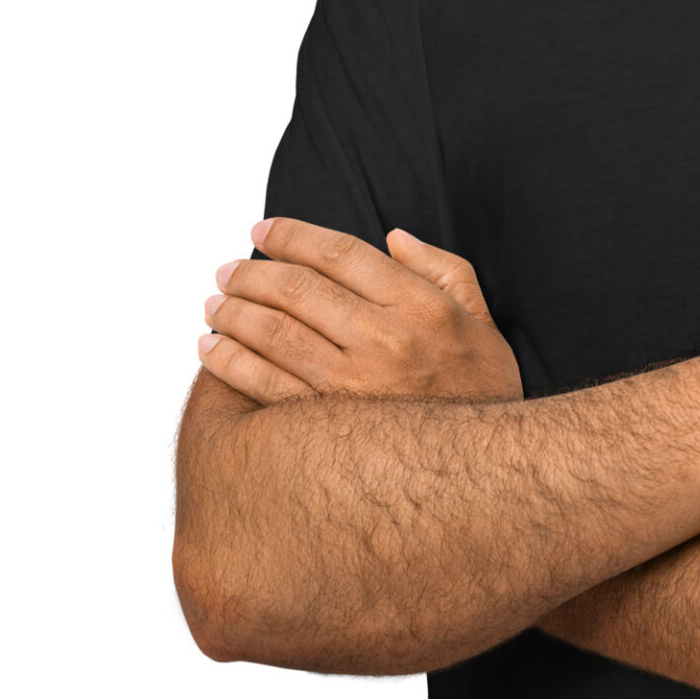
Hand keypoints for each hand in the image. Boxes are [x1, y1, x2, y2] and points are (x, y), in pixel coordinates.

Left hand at [198, 217, 523, 407]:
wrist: (486, 469)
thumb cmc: (481, 389)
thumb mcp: (481, 316)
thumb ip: (441, 268)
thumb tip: (394, 238)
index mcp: (418, 304)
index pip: (341, 253)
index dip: (293, 235)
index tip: (263, 229)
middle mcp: (382, 338)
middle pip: (298, 289)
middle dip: (253, 273)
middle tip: (229, 269)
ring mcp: (351, 384)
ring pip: (273, 333)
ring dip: (233, 312)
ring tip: (214, 303)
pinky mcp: (326, 425)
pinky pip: (263, 385)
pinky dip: (229, 363)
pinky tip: (212, 349)